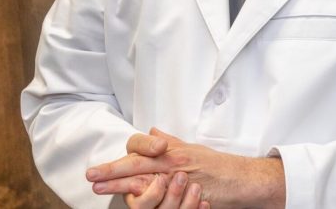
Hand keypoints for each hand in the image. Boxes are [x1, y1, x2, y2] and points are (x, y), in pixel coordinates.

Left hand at [86, 128, 285, 207]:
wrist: (244, 180)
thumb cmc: (219, 166)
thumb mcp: (192, 150)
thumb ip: (171, 142)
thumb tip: (152, 132)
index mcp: (174, 152)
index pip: (141, 153)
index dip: (119, 160)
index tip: (99, 168)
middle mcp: (176, 163)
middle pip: (139, 165)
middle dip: (113, 171)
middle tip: (92, 177)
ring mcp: (182, 180)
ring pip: (146, 182)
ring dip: (123, 186)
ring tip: (102, 189)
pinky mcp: (189, 196)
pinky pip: (165, 200)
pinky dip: (149, 200)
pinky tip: (135, 202)